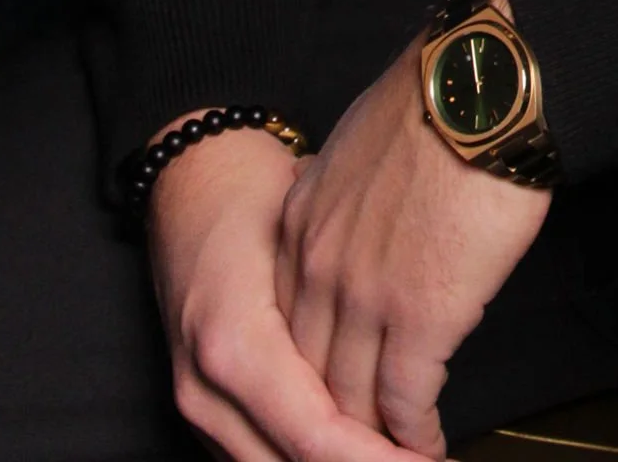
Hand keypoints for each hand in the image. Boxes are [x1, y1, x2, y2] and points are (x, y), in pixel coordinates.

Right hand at [147, 124, 399, 461]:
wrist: (189, 182)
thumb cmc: (252, 195)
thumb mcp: (306, 233)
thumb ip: (347, 303)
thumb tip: (420, 352)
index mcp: (235, 346)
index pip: (316, 436)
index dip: (379, 458)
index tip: (428, 459)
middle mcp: (207, 391)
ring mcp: (197, 407)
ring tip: (402, 456)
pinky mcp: (200, 412)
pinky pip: (258, 458)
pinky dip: (307, 459)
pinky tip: (360, 448)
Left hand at [276, 41, 552, 454]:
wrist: (481, 84)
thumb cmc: (440, 98)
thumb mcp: (362, 141)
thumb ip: (349, 195)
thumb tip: (371, 220)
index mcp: (300, 223)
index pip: (288, 323)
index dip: (310, 370)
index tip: (331, 392)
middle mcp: (316, 267)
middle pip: (308, 374)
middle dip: (330, 419)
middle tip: (355, 442)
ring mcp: (362, 297)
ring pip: (350, 401)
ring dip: (371, 441)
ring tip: (396, 458)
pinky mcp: (418, 317)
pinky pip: (404, 403)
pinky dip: (414, 437)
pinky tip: (428, 448)